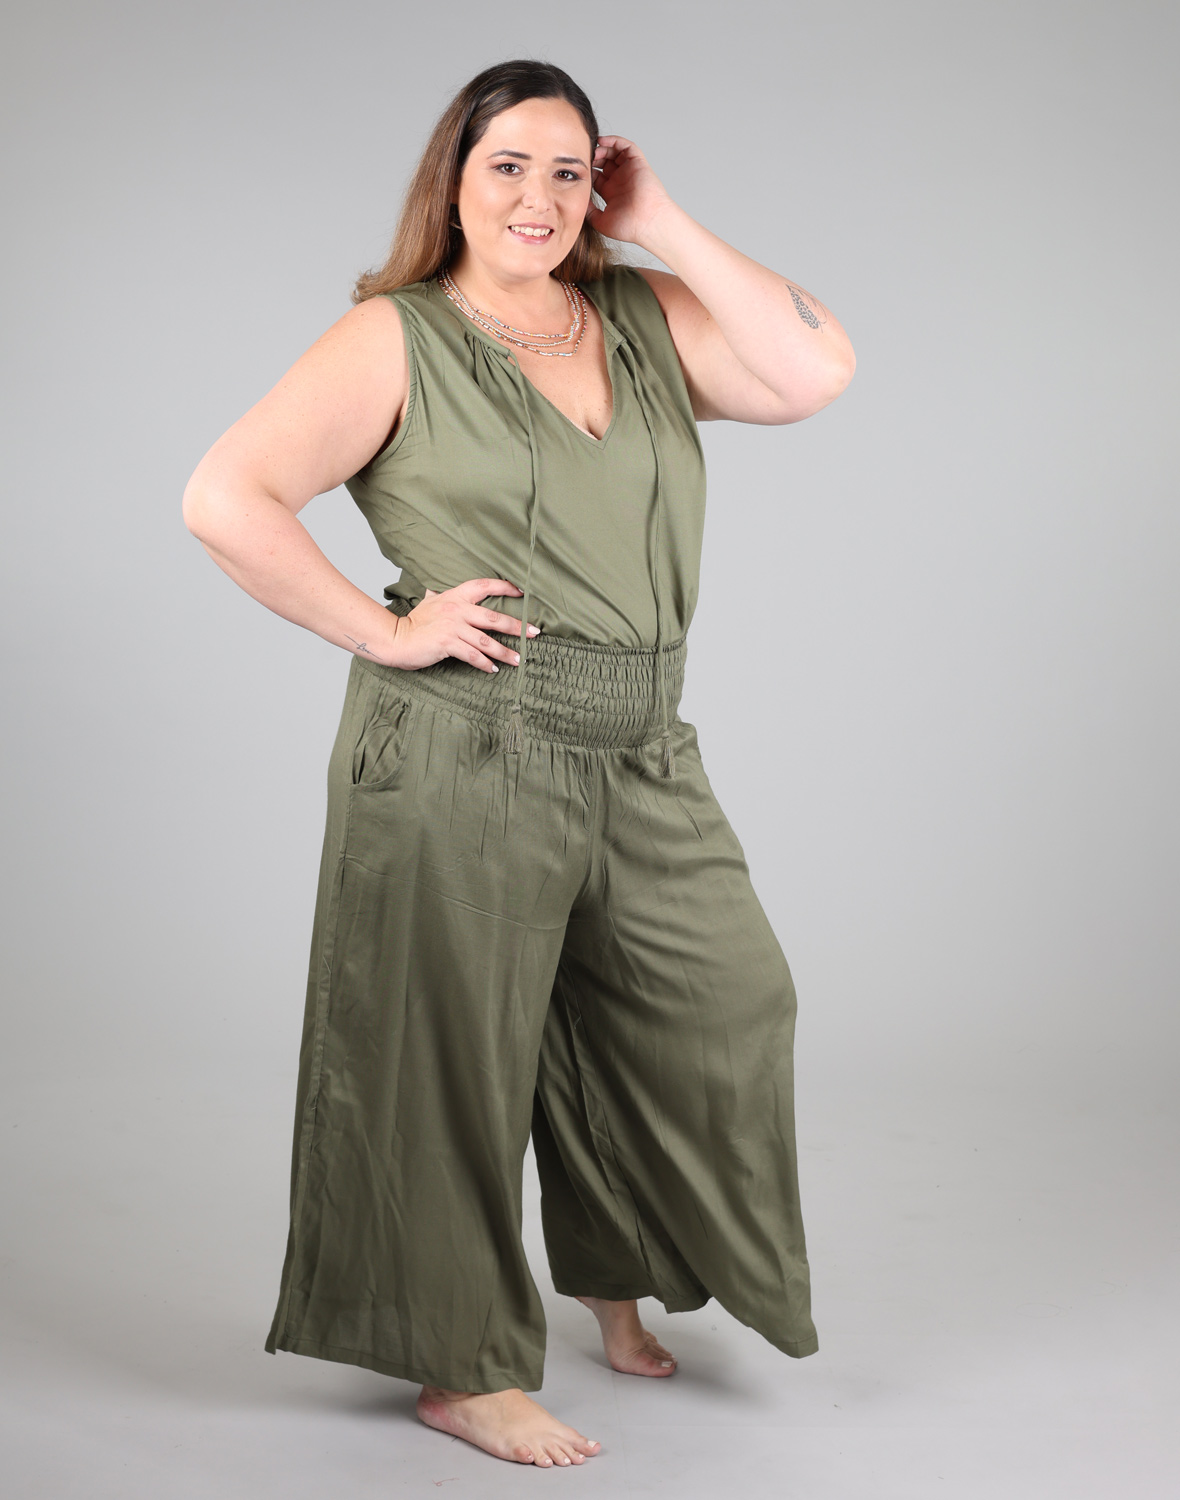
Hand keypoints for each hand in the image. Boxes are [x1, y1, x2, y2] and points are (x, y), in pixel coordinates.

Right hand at [391, 577, 539, 672]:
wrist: (395, 638)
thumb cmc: (413, 623)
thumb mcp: (428, 602)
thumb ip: (437, 595)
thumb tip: (434, 588)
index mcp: (455, 596)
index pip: (484, 586)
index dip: (505, 587)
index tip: (523, 593)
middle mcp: (456, 610)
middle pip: (495, 618)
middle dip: (518, 627)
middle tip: (534, 633)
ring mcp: (452, 627)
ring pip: (487, 641)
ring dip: (505, 652)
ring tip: (519, 659)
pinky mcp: (448, 644)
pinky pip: (473, 656)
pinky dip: (485, 664)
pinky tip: (494, 669)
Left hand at [588, 136, 675, 247]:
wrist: (647, 223)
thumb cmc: (629, 227)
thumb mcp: (601, 222)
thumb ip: (589, 212)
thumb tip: (578, 201)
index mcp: (611, 193)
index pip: (596, 176)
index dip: (586, 171)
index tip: (577, 170)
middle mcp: (620, 180)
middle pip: (603, 162)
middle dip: (593, 158)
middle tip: (584, 158)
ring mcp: (629, 171)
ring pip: (614, 153)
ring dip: (602, 149)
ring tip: (593, 150)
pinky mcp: (638, 163)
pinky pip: (626, 146)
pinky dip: (614, 141)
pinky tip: (602, 141)